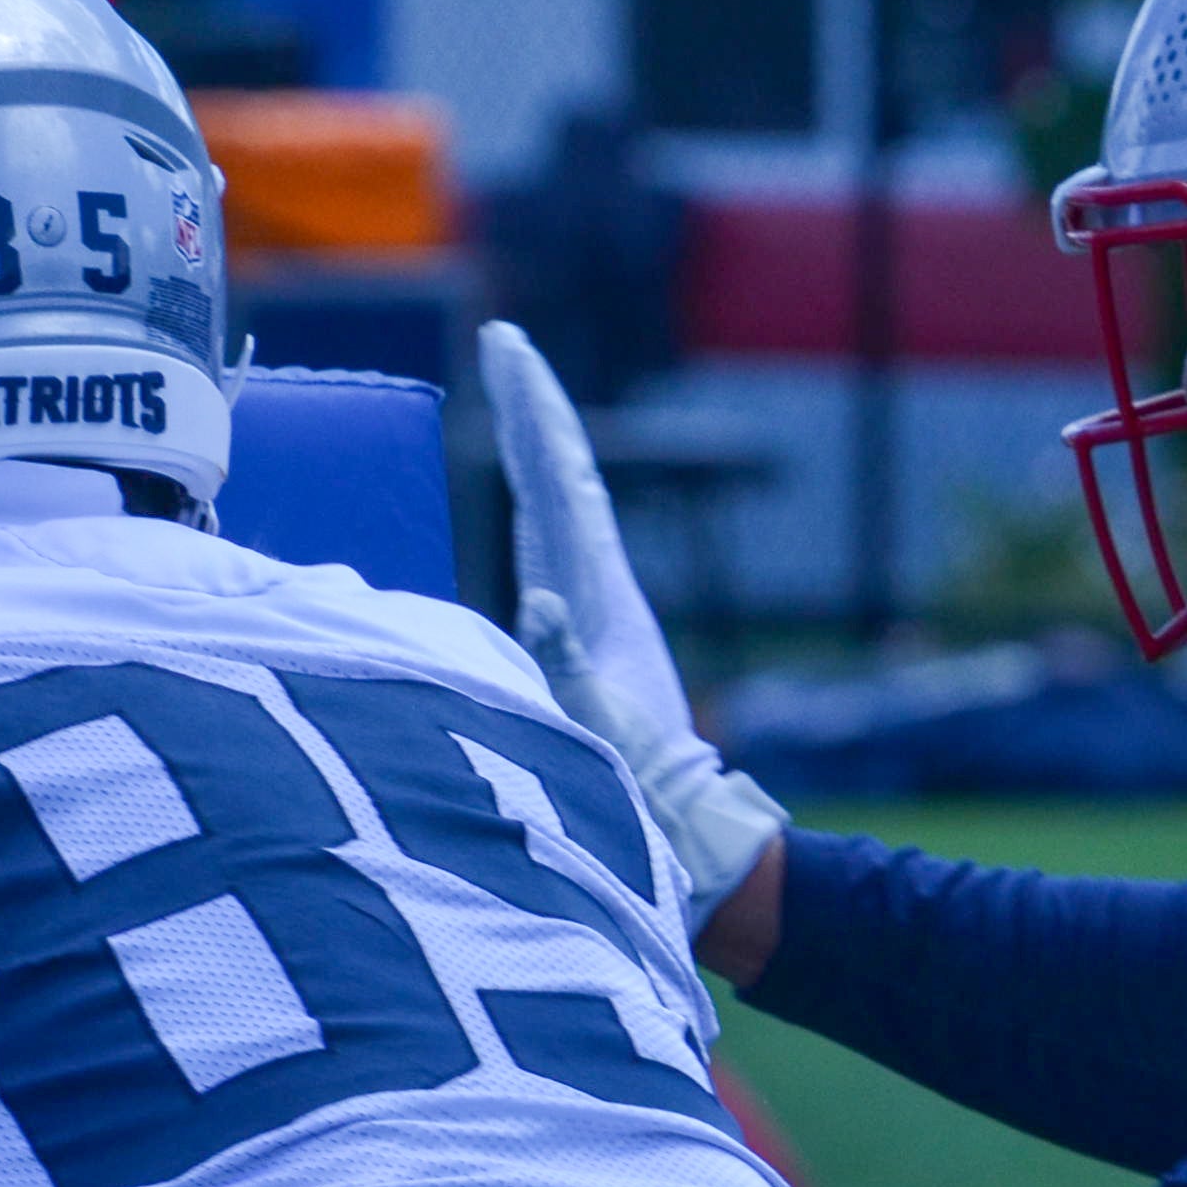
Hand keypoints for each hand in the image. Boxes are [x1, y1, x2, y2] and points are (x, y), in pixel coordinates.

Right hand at [477, 318, 786, 924]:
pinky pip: (547, 562)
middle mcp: (598, 591)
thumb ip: (567, 667)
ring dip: (531, 453)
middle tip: (502, 340)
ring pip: (556, 513)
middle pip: (558, 477)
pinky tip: (519, 510)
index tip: (507, 343)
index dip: (533, 410)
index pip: (562, 479)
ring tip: (510, 397)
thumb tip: (539, 602)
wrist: (684, 846)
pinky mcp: (580, 648)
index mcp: (600, 595)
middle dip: (530, 407)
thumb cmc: (637, 796)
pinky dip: (529, 518)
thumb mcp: (596, 728)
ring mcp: (592, 616)